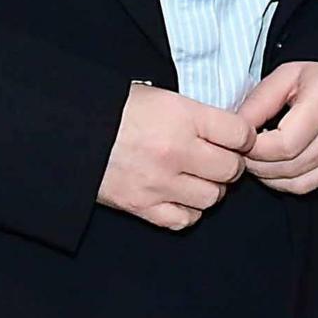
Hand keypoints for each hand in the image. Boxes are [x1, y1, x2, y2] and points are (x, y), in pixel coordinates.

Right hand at [94, 83, 254, 228]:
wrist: (73, 131)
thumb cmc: (117, 109)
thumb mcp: (162, 97)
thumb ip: (198, 115)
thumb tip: (230, 133)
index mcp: (183, 117)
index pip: (240, 134)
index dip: (244, 137)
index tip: (238, 139)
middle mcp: (176, 151)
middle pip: (231, 169)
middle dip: (230, 165)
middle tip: (218, 159)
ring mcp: (160, 182)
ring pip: (212, 197)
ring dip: (210, 189)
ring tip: (197, 177)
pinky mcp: (142, 206)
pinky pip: (184, 219)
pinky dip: (188, 210)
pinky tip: (180, 196)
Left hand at [239, 59, 317, 192]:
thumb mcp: (284, 76)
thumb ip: (257, 103)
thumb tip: (234, 130)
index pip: (284, 145)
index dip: (255, 150)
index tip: (240, 143)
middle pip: (290, 166)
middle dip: (258, 165)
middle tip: (242, 154)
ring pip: (298, 181)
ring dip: (269, 176)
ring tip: (256, 160)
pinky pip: (310, 185)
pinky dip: (286, 182)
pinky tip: (275, 169)